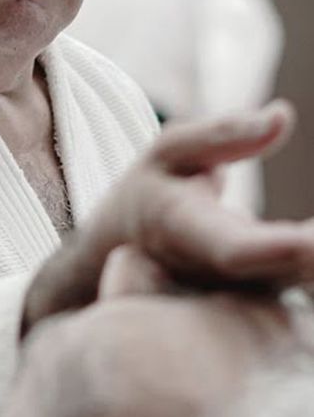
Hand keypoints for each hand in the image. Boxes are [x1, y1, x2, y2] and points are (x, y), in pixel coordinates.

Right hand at [21, 100, 313, 335]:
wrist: (121, 255)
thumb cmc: (150, 191)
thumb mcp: (169, 150)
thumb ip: (224, 135)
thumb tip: (283, 116)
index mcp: (183, 232)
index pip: (230, 248)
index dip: (272, 250)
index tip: (308, 243)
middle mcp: (213, 276)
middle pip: (282, 277)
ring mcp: (235, 296)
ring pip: (299, 286)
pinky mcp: (259, 299)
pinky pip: (304, 283)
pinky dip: (313, 265)